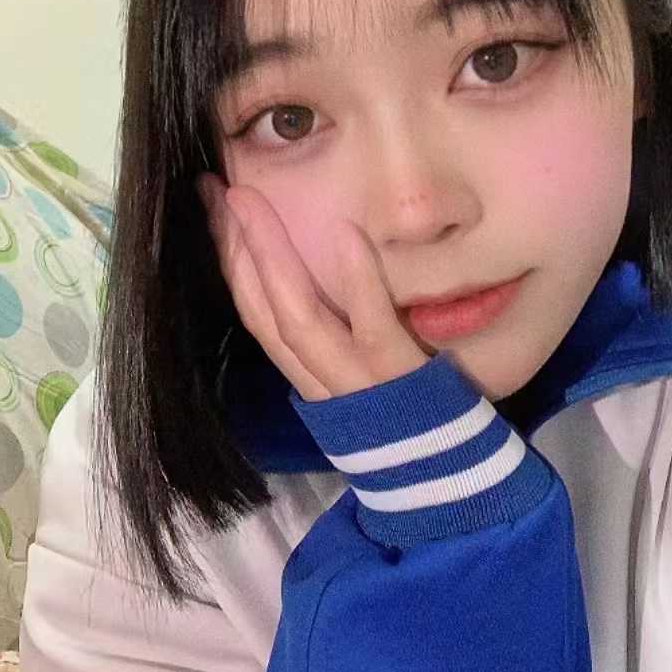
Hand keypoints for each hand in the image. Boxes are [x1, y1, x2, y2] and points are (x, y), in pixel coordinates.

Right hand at [196, 173, 430, 401]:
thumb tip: (313, 275)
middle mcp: (321, 383)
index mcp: (309, 376)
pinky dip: (358, 284)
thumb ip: (333, 332)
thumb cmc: (409, 414)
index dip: (232, 261)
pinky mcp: (403, 384)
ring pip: (300, 322)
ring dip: (272, 258)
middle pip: (266, 312)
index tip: (217, 208)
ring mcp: (359, 385)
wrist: (454, 480)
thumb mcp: (355, 373)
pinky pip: (375, 331)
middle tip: (219, 190)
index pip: (258, 314)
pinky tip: (347, 233)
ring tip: (252, 202)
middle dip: (236, 250)